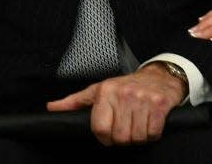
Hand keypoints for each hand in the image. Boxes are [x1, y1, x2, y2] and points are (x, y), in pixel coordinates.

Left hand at [46, 64, 185, 145]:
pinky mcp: (160, 105)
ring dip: (139, 136)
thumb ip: (75, 101)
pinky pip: (153, 133)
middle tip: (128, 127)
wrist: (159, 75)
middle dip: (124, 137)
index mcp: (106, 91)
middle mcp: (124, 94)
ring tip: (139, 123)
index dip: (105, 137)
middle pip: (120, 137)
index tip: (111, 133)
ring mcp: (143, 99)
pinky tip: (151, 122)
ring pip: (137, 137)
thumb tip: (51, 108)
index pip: (100, 129)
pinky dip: (153, 133)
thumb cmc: (127, 85)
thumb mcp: (99, 90)